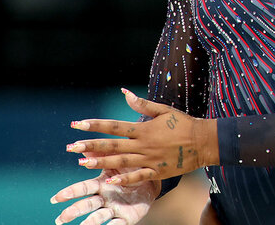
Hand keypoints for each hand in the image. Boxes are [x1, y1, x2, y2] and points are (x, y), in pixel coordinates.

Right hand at [51, 153, 160, 224]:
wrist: (151, 181)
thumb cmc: (129, 169)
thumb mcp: (115, 158)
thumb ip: (99, 152)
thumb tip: (78, 144)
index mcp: (100, 184)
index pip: (83, 188)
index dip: (69, 193)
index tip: (56, 198)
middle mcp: (104, 198)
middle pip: (87, 204)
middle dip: (74, 211)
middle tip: (61, 219)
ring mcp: (114, 209)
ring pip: (99, 216)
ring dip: (90, 222)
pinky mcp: (125, 218)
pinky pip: (117, 224)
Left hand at [66, 88, 218, 185]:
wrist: (203, 142)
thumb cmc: (183, 123)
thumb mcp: (162, 110)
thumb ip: (142, 104)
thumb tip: (124, 93)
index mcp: (143, 128)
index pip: (113, 126)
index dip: (94, 125)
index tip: (77, 124)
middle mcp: (143, 144)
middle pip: (112, 145)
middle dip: (90, 145)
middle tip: (70, 146)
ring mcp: (149, 159)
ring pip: (120, 162)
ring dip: (100, 162)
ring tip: (81, 162)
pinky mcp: (157, 172)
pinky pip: (138, 177)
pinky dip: (124, 179)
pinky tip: (109, 181)